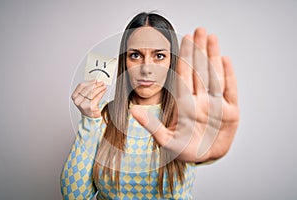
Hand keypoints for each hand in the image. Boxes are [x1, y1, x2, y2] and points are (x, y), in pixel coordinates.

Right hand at [71, 80, 106, 117]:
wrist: (90, 116)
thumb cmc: (88, 106)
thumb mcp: (85, 97)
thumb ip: (88, 89)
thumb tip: (96, 81)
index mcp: (74, 96)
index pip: (81, 86)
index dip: (89, 82)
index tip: (95, 80)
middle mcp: (77, 101)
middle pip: (87, 88)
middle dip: (96, 85)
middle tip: (101, 83)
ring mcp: (83, 104)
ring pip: (93, 92)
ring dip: (100, 88)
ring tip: (103, 86)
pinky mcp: (90, 107)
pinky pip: (97, 97)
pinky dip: (101, 93)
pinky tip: (103, 91)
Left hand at [130, 28, 238, 162]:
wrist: (203, 160)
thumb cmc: (183, 151)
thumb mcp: (165, 141)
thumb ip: (150, 125)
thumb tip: (132, 110)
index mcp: (185, 105)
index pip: (184, 76)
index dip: (184, 58)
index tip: (184, 40)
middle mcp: (200, 101)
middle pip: (200, 71)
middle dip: (199, 51)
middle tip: (199, 30)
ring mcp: (216, 106)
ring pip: (214, 76)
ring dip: (213, 57)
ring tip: (211, 38)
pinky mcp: (231, 113)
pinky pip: (230, 91)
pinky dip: (229, 76)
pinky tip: (225, 60)